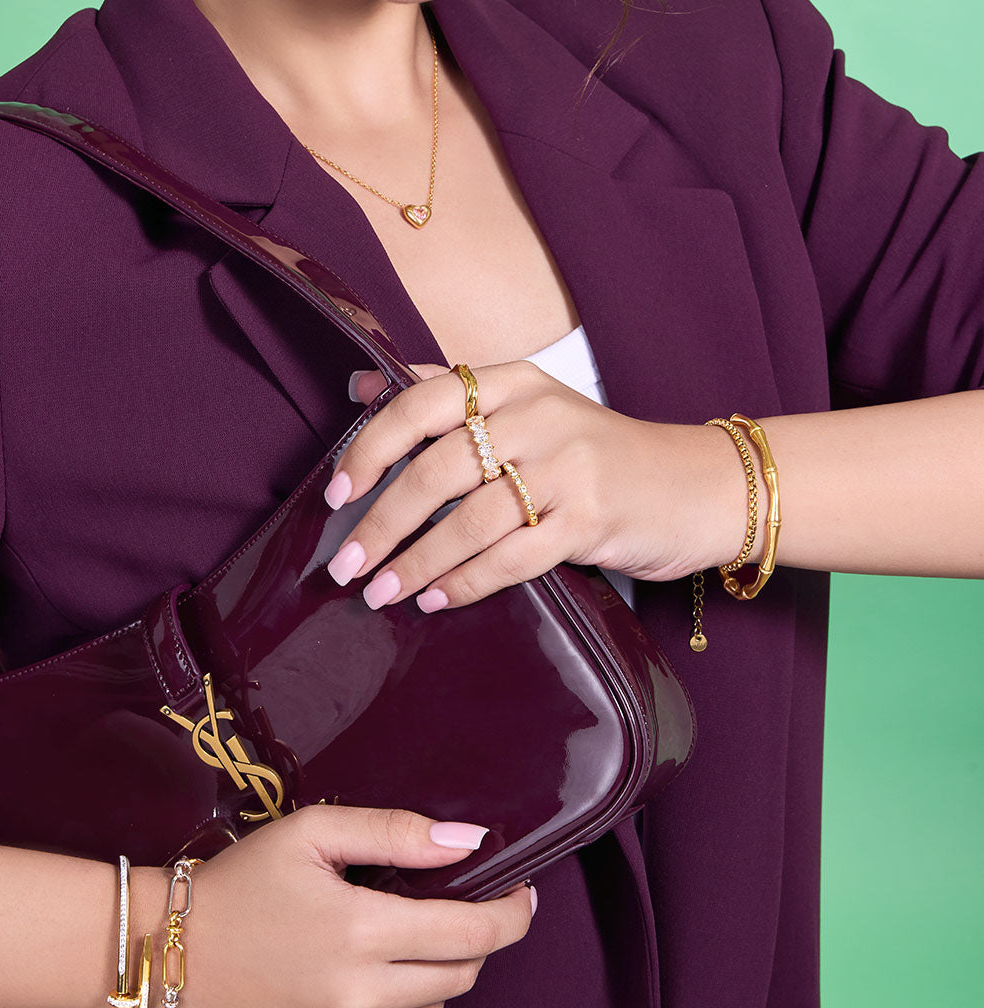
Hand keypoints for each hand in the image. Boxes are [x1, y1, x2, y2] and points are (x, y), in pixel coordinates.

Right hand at [181, 805, 534, 1007]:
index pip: (474, 934)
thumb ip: (396, 833)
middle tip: (440, 906)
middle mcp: (358, 998)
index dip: (512, 914)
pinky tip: (351, 976)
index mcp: (361, 933)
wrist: (166, 954)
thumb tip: (469, 842)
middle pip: (460, 974)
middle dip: (469, 938)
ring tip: (387, 939)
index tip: (521, 895)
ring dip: (430, 973)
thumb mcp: (313, 834)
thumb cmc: (240, 883)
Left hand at [326, 360, 745, 610]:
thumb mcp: (530, 408)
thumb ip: (449, 396)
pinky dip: (465, 582)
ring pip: (470, 519)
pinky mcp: (591, 519)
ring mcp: (568, 468)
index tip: (337, 491)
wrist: (697, 485)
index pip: (422, 401)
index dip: (371, 446)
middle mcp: (538, 416)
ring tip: (378, 591)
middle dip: (382, 521)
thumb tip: (362, 386)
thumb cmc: (599, 454)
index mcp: (514, 383)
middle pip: (438, 468)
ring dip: (415, 561)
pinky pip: (511, 557)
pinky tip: (434, 599)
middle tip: (347, 562)